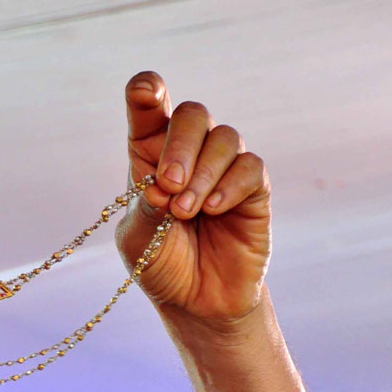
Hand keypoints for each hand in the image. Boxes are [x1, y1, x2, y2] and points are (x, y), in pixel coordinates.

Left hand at [116, 72, 270, 327]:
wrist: (196, 300)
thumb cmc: (160, 262)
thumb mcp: (137, 238)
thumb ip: (146, 208)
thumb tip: (165, 185)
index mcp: (151, 155)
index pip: (150, 110)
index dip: (147, 92)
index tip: (145, 91)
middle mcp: (189, 152)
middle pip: (193, 114)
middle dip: (181, 145)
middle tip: (169, 184)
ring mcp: (223, 167)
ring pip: (224, 139)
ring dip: (203, 174)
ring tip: (186, 212)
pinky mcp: (253, 189)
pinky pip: (249, 168)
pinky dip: (230, 186)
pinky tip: (215, 209)